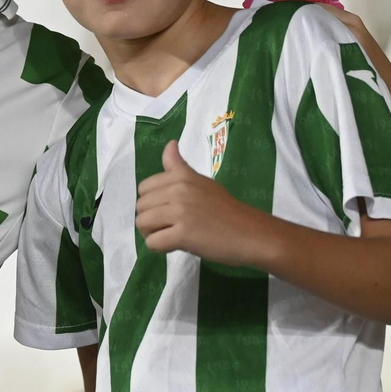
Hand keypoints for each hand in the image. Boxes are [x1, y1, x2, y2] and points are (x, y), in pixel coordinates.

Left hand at [135, 141, 267, 266]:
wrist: (250, 233)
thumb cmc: (226, 210)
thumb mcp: (201, 182)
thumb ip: (179, 167)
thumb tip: (170, 143)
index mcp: (182, 176)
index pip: (145, 187)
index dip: (153, 202)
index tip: (170, 210)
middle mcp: (178, 190)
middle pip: (140, 206)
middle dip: (151, 219)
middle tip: (172, 226)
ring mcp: (180, 211)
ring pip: (142, 223)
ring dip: (153, 233)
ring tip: (172, 236)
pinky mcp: (183, 234)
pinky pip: (153, 242)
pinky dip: (160, 248)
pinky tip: (176, 245)